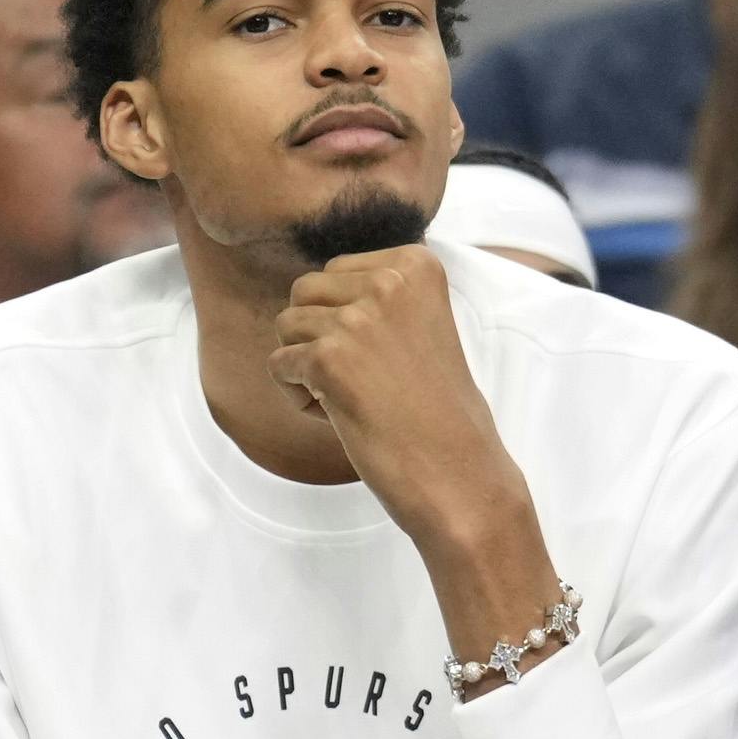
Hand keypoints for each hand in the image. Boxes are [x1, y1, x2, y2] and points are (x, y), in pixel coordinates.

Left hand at [270, 244, 527, 549]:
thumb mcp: (423, 326)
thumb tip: (317, 288)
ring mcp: (357, 319)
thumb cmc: (439, 412)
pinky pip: (278, 364)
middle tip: (358, 379)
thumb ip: (381, 298)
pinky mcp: (329, 359)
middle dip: (317, 334)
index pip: (337, 271)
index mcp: (416, 265)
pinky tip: (338, 416)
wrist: (458, 473)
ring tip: (348, 397)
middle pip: (305, 291)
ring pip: (286, 325)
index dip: (345, 317)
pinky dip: (297, 396)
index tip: (382, 356)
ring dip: (305, 365)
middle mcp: (388, 282)